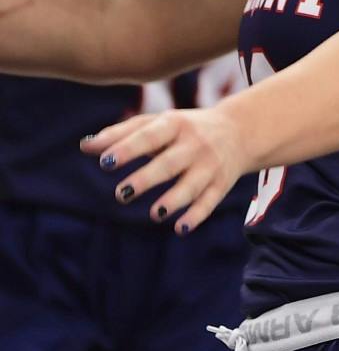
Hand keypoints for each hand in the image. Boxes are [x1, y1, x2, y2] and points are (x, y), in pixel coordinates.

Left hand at [81, 107, 249, 233]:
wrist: (240, 130)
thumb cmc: (185, 128)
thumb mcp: (158, 122)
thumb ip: (122, 133)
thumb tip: (85, 147)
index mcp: (175, 124)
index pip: (149, 136)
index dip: (128, 149)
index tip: (104, 163)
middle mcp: (195, 144)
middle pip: (170, 163)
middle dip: (147, 178)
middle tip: (121, 194)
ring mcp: (210, 165)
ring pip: (192, 185)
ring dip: (175, 199)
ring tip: (156, 213)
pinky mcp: (222, 184)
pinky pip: (210, 201)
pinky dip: (197, 215)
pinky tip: (180, 228)